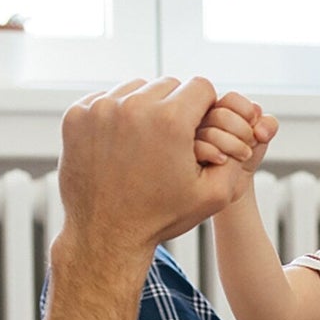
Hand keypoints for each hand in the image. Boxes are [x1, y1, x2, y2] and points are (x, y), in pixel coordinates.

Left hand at [58, 77, 244, 264]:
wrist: (106, 235)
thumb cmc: (161, 217)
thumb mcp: (214, 196)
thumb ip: (237, 157)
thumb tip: (242, 128)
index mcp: (170, 121)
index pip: (201, 87)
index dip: (206, 108)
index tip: (199, 129)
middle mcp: (133, 106)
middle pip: (169, 83)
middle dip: (176, 107)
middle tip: (172, 140)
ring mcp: (100, 108)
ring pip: (137, 88)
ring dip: (146, 108)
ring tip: (147, 142)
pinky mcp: (76, 115)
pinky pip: (107, 99)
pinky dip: (117, 115)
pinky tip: (122, 144)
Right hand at [195, 92, 278, 205]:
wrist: (227, 189)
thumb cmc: (240, 161)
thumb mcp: (258, 142)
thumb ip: (267, 126)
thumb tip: (261, 129)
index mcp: (217, 108)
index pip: (232, 99)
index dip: (248, 111)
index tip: (257, 130)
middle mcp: (200, 119)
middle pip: (221, 115)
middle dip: (243, 131)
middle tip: (251, 144)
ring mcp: (188, 136)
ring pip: (209, 132)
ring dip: (233, 145)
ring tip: (243, 156)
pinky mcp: (181, 155)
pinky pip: (197, 148)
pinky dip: (213, 153)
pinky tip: (223, 160)